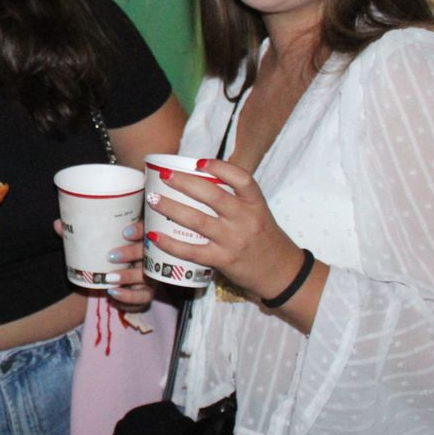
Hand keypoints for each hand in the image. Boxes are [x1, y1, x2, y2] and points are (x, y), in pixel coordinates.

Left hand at [54, 220, 153, 309]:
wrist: (110, 281)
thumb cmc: (105, 256)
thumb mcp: (93, 245)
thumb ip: (78, 236)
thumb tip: (57, 224)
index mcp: (139, 239)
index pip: (147, 229)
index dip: (140, 229)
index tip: (125, 231)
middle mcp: (149, 257)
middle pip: (148, 253)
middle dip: (132, 253)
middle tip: (111, 255)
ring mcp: (149, 277)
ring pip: (146, 277)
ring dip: (129, 277)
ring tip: (110, 278)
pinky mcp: (145, 294)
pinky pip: (142, 299)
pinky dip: (128, 298)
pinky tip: (113, 294)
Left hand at [144, 159, 305, 300]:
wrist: (280, 272)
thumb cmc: (263, 237)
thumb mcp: (257, 212)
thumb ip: (235, 199)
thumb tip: (199, 180)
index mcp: (255, 204)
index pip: (242, 179)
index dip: (220, 168)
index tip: (199, 162)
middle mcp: (245, 219)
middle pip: (213, 196)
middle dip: (185, 183)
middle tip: (164, 176)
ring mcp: (233, 240)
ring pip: (198, 221)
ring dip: (171, 209)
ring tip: (152, 200)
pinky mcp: (223, 260)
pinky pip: (192, 250)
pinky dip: (171, 243)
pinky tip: (154, 236)